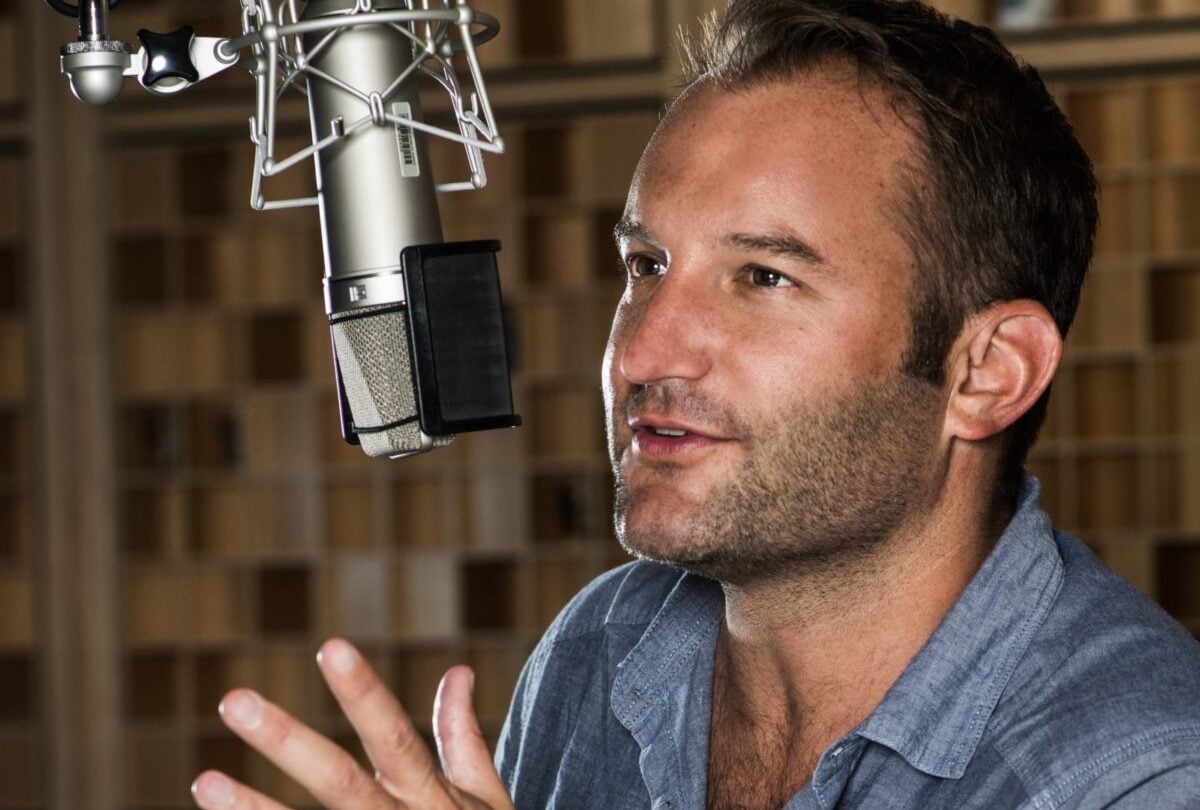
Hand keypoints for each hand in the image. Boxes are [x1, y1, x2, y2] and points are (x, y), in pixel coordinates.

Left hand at [191, 638, 514, 809]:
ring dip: (252, 809)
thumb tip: (457, 671)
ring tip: (204, 781)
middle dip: (286, 741)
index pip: (393, 735)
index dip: (362, 692)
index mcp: (429, 795)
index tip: (330, 646)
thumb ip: (463, 741)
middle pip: (338, 781)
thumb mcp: (486, 801)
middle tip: (233, 701)